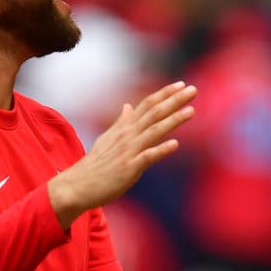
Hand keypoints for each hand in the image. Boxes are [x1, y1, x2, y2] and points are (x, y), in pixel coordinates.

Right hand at [48, 81, 197, 227]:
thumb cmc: (96, 164)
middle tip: (193, 89)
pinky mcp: (128, 168)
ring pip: (154, 132)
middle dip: (174, 101)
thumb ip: (121, 122)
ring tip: (191, 111)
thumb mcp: (108, 138)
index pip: (147, 106)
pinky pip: (147, 157)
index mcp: (124, 128)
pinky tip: (175, 144)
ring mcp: (128, 151)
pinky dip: (161, 150)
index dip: (164, 94)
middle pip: (154, 114)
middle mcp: (127, 136)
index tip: (181, 84)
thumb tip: (128, 105)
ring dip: (173, 120)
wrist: (77, 186)